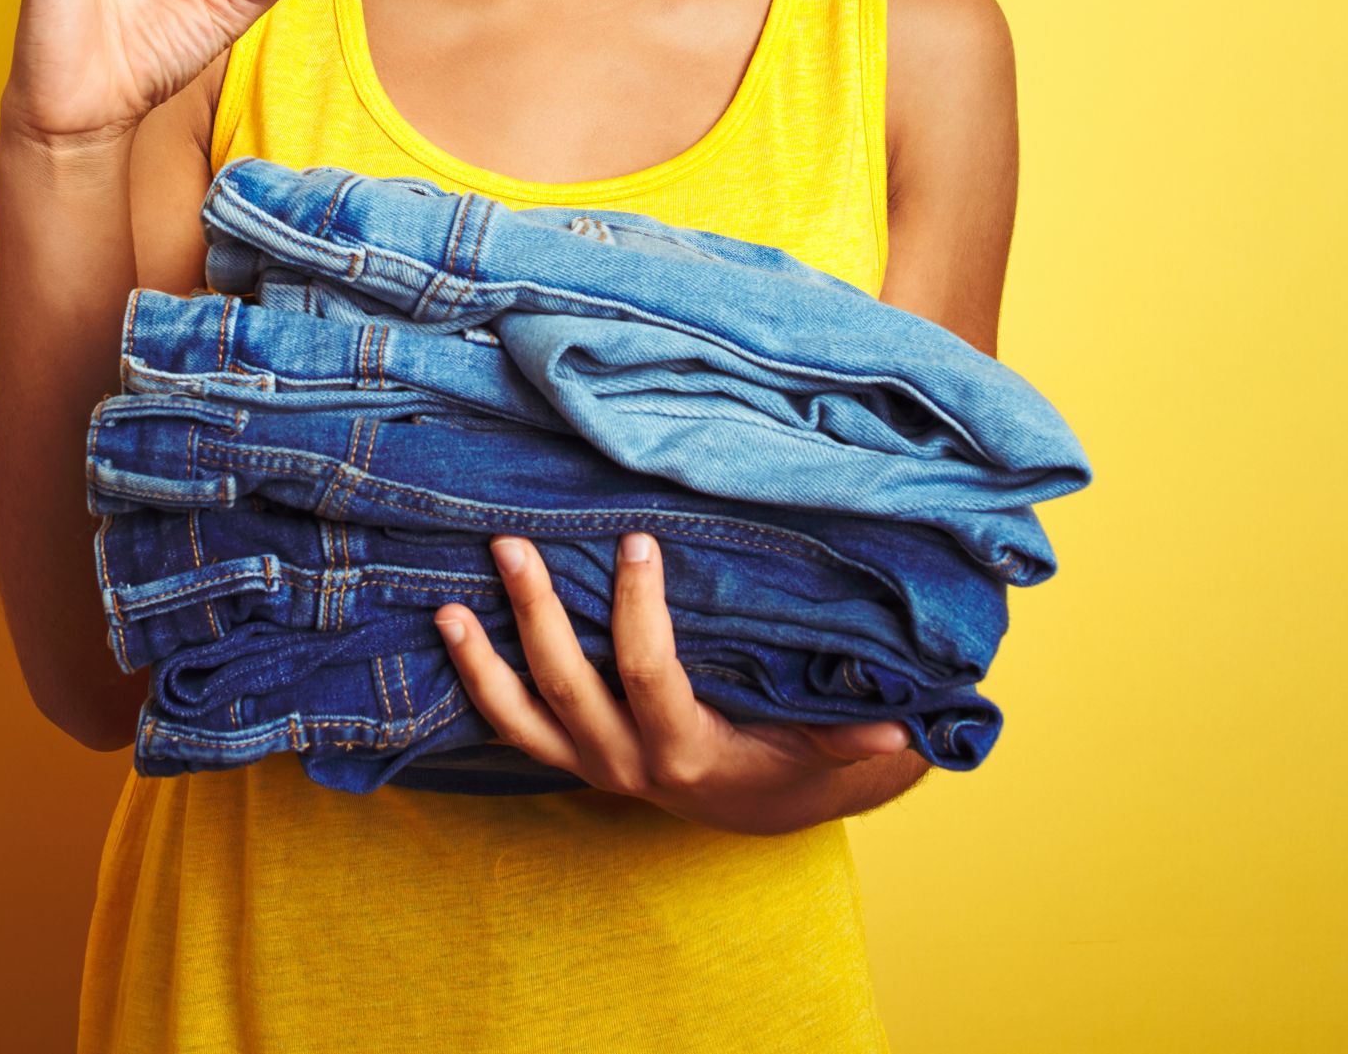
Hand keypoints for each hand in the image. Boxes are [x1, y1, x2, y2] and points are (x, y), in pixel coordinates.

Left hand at [434, 534, 929, 836]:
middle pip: (566, 685)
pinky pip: (510, 725)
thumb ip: (855, 738)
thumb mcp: (828, 748)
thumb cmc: (794, 756)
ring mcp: (588, 764)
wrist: (754, 805)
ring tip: (446, 603)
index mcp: (687, 754)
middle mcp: (625, 764)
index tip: (637, 542)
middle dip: (536, 613)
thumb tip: (901, 729)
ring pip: (521, 714)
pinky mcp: (568, 755)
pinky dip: (475, 681)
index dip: (637, 612)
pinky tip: (447, 629)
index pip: (648, 675)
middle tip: (512, 542)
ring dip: (481, 658)